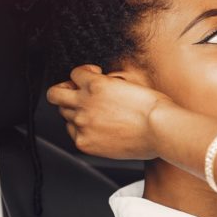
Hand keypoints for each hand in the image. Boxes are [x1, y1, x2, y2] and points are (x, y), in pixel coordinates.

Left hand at [45, 64, 171, 159]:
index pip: (74, 74)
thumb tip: (105, 82)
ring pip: (64, 115)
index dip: (83, 75)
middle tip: (75, 95)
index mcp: (96, 84)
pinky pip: (74, 134)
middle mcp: (84, 103)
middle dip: (65, 92)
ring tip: (94, 116)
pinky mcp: (85, 143)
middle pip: (55, 94)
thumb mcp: (132, 81)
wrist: (162, 130)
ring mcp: (83, 124)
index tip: (89, 79)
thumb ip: (111, 81)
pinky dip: (82, 131)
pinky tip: (99, 130)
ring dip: (76, 112)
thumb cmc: (155, 107)